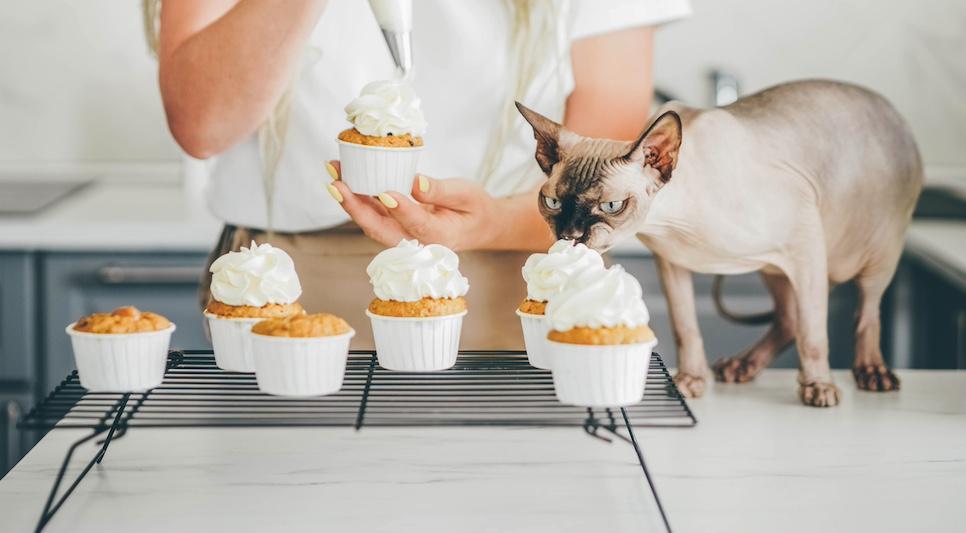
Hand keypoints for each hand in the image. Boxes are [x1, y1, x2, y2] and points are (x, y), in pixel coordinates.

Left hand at [325, 161, 501, 250]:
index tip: (385, 193)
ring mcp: (402, 237)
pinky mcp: (393, 226)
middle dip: (355, 207)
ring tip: (334, 171)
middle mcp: (415, 243)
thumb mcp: (467, 195)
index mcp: (440, 236)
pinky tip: (343, 177)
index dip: (401, 209)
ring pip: (371, 222)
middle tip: (337, 183)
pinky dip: (356, 196)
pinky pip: (371, 215)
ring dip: (349, 199)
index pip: (418, 224)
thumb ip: (442, 191)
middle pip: (380, 229)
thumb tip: (416, 183)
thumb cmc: (474, 208)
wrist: (476, 226)